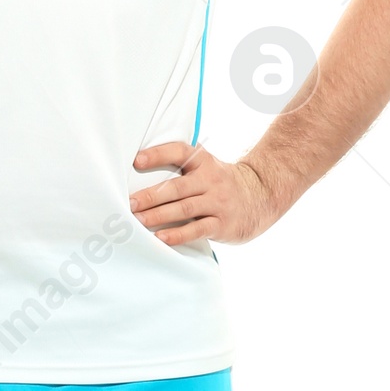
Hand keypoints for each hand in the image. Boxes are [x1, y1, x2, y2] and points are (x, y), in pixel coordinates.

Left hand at [129, 141, 278, 246]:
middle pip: (177, 187)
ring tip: (138, 220)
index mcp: (203, 161)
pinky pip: (197, 229)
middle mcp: (211, 180)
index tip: (136, 160)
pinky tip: (161, 238)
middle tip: (130, 203)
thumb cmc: (219, 183)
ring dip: (159, 215)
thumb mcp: (206, 166)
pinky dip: (178, 234)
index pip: (179, 152)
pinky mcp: (221, 224)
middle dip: (151, 195)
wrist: (259, 198)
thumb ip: (182, 163)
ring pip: (184, 209)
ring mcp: (217, 202)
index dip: (158, 155)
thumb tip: (139, 163)